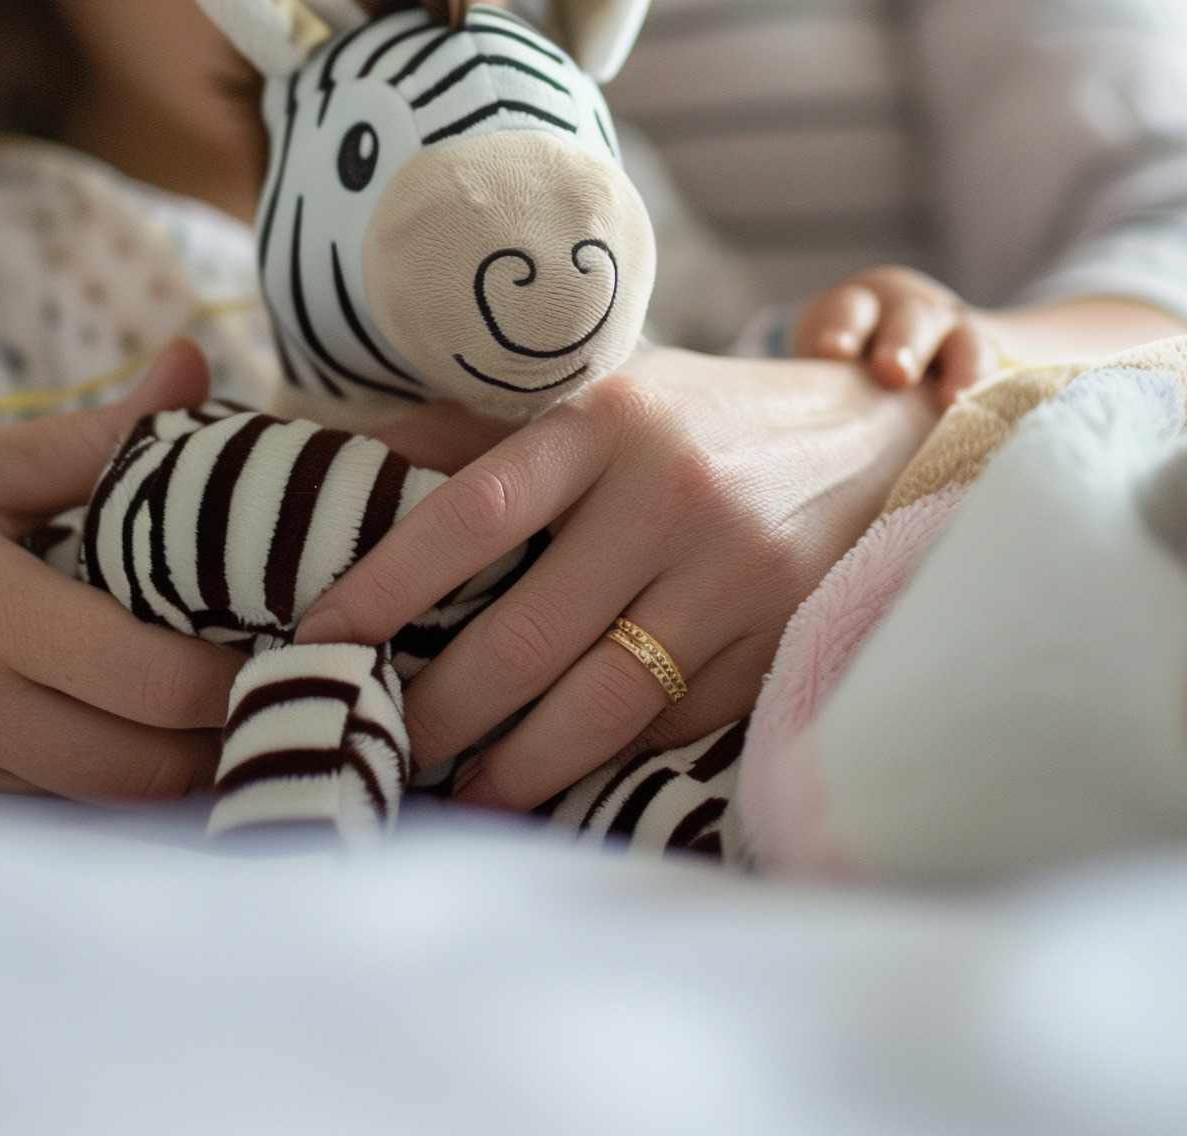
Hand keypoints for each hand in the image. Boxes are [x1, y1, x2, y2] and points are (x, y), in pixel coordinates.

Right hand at [0, 341, 240, 800]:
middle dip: (224, 738)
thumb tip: (195, 363)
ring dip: (176, 776)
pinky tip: (151, 749)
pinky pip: (45, 811)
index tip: (289, 636)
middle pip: (140, 765)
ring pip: (98, 803)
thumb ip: (96, 434)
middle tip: (286, 688)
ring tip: (236, 721)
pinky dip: (108, 791)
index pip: (148, 677)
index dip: (234, 674)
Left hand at [292, 349, 934, 813]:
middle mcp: (670, 494)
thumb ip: (474, 432)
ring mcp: (734, 573)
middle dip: (437, 712)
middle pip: (525, 637)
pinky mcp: (780, 637)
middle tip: (379, 744)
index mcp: (606, 421)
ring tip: (459, 792)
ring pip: (599, 705)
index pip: (470, 514)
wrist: (871, 433)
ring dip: (514, 767)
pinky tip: (557, 777)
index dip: (382, 586)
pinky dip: (606, 757)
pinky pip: (671, 724)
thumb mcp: (599, 394)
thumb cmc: (696, 420)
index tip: (315, 640)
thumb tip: (334, 462)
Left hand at [793, 264, 1001, 408]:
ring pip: (964, 341)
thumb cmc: (854, 378)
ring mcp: (955, 332)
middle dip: (902, 344)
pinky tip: (997, 415)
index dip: (842, 328)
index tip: (834, 352)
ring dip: (961, 369)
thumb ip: (820, 398)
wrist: (922, 351)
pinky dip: (996, 389)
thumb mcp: (835, 372)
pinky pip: (1000, 371)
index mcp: (858, 310)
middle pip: (908, 320)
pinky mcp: (989, 357)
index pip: (848, 311)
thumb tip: (778, 461)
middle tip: (894, 373)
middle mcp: (910, 311)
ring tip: (953, 400)